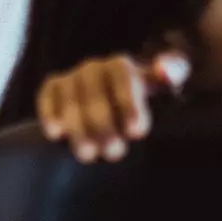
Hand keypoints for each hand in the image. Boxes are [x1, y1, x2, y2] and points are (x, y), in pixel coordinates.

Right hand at [36, 51, 188, 162]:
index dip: (129, 103)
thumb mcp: (164, 84)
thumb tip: (164, 70)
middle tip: (115, 152)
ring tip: (89, 154)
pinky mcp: (52, 89)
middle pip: (95, 97)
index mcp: (123, 67)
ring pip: (71, 103)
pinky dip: (49, 114)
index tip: (137, 132)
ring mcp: (72, 78)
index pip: (124, 78)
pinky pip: (46, 98)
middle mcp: (94, 68)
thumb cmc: (142, 99)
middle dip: (104, 127)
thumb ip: (174, 71)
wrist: (113, 106)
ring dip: (79, 130)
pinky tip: (56, 134)